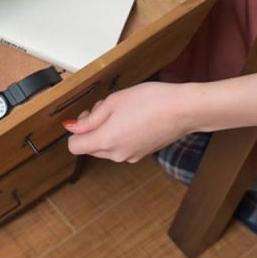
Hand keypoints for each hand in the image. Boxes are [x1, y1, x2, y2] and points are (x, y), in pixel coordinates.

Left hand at [62, 71, 256, 162]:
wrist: (183, 110)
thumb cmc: (150, 101)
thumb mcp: (113, 102)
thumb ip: (90, 118)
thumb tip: (72, 127)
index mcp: (106, 141)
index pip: (73, 146)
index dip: (75, 130)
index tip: (86, 115)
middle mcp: (116, 154)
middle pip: (89, 147)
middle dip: (91, 128)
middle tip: (106, 107)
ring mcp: (130, 157)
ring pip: (105, 147)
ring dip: (106, 131)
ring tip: (122, 111)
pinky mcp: (141, 155)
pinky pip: (120, 147)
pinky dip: (120, 135)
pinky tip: (133, 118)